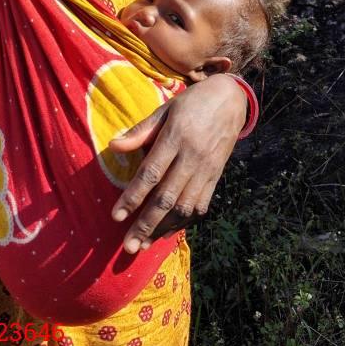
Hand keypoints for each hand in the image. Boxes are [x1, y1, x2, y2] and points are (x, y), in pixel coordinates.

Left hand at [109, 74, 246, 253]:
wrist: (231, 99)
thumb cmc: (192, 102)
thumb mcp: (165, 109)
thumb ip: (141, 131)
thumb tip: (113, 146)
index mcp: (176, 137)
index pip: (151, 173)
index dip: (132, 197)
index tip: (116, 216)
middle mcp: (192, 158)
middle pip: (166, 198)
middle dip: (146, 225)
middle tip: (128, 246)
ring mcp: (207, 170)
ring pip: (184, 207)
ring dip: (163, 229)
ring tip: (144, 245)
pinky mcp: (216, 176)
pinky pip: (200, 205)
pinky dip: (183, 222)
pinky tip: (167, 232)